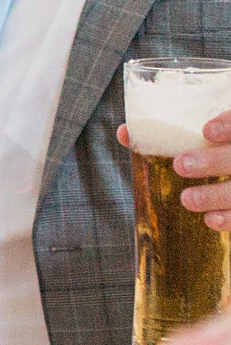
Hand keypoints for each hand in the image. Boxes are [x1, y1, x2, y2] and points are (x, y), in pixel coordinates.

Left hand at [118, 109, 230, 230]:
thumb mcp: (198, 132)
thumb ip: (168, 132)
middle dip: (213, 161)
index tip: (206, 131)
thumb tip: (125, 133)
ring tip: (187, 199)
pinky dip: (230, 218)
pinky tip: (211, 219)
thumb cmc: (209, 147)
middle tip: (181, 165)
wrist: (222, 167)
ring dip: (216, 195)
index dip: (228, 124)